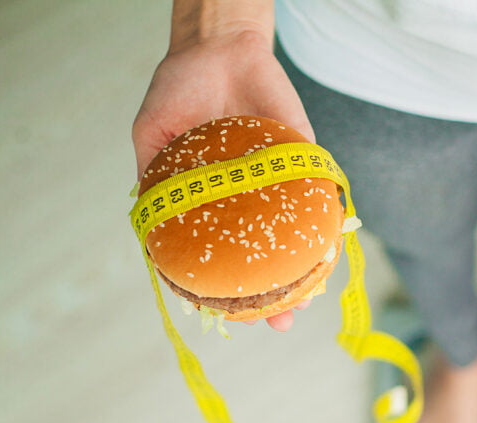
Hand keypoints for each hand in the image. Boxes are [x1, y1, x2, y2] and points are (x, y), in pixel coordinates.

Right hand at [132, 29, 314, 331]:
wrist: (217, 46)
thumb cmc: (181, 92)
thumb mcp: (153, 140)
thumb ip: (153, 184)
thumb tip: (148, 234)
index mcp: (216, 202)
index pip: (224, 255)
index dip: (226, 290)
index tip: (226, 318)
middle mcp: (251, 200)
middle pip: (268, 257)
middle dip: (274, 294)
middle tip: (277, 321)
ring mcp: (280, 183)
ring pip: (298, 236)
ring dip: (305, 271)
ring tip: (305, 301)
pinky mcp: (306, 159)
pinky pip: (320, 196)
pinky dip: (326, 223)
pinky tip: (328, 250)